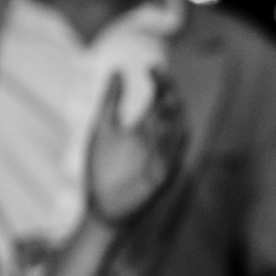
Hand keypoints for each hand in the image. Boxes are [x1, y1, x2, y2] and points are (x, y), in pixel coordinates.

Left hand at [85, 71, 186, 226]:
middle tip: (162, 79)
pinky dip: (168, 147)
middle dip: (170, 96)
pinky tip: (163, 132)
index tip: (152, 67)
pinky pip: (170, 161)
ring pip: (177, 136)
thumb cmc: (102, 170)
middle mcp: (159, 141)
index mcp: (147, 128)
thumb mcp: (102, 130)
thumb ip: (110, 102)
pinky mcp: (161, 180)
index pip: (161, 99)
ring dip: (172, 119)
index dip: (161, 82)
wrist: (98, 207)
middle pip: (173, 114)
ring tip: (165, 100)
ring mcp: (162, 160)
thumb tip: (117, 70)